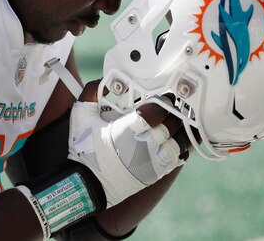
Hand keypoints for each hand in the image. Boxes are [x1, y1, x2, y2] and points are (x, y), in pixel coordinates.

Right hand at [68, 80, 186, 207]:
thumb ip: (91, 92)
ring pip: (182, 138)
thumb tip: (105, 79)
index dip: (162, 100)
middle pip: (173, 121)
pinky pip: (181, 155)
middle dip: (172, 110)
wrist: (87, 184)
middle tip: (170, 104)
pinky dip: (183, 144)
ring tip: (178, 119)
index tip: (161, 96)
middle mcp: (146, 144)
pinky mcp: (159, 171)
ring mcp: (155, 160)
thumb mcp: (81, 116)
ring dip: (181, 127)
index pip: (158, 109)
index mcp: (129, 128)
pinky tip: (178, 136)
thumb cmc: (84, 150)